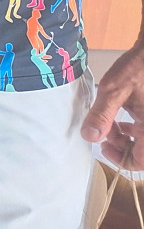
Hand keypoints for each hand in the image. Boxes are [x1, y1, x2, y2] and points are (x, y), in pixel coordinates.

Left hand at [83, 37, 143, 167]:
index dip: (121, 160)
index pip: (140, 162)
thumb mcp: (114, 90)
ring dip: (126, 137)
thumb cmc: (138, 66)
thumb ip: (102, 115)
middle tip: (103, 134)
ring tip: (110, 125)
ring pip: (143, 140)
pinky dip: (134, 127)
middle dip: (120, 145)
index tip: (103, 148)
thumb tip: (90, 136)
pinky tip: (123, 117)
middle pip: (141, 152)